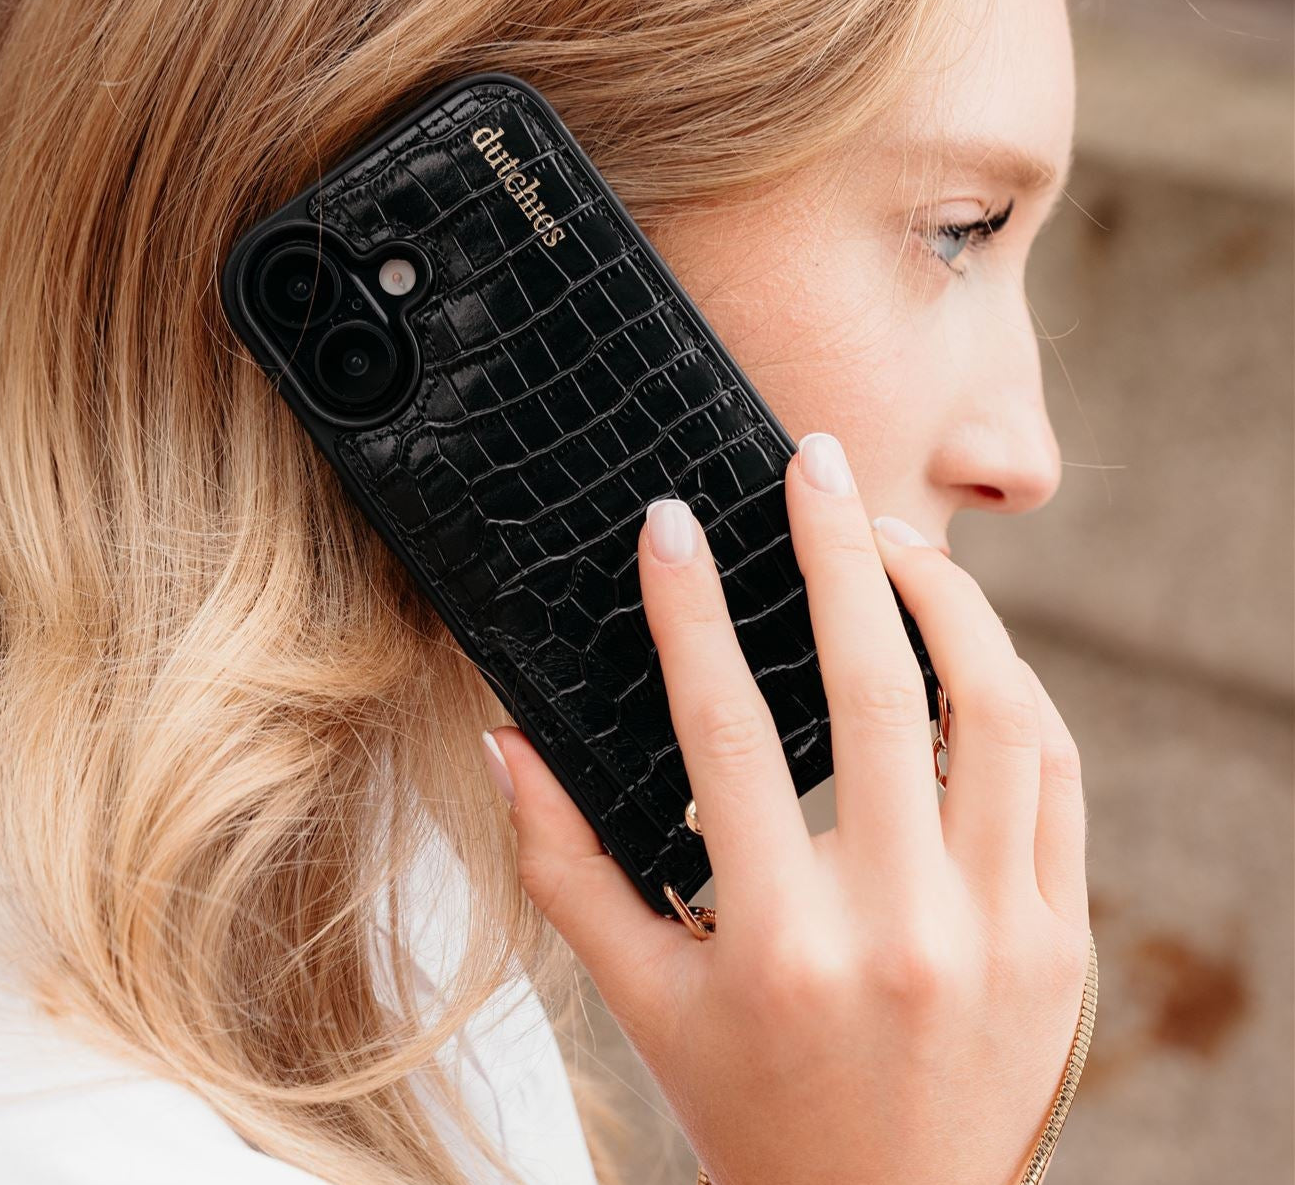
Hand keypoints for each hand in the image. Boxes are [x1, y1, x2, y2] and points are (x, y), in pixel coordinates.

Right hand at [483, 431, 1089, 1184]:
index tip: (670, 527)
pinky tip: (959, 640)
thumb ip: (565, 867)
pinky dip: (1009, 684)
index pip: (728, 734)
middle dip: (837, 552)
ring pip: (998, 712)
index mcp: (782, 946)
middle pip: (878, 690)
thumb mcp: (639, 998)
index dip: (690, 614)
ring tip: (892, 538)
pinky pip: (1053, 771)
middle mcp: (903, 930)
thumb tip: (507, 741)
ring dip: (947, 601)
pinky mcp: (1060, 933)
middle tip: (813, 464)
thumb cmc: (750, 1104)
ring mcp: (1001, 930)